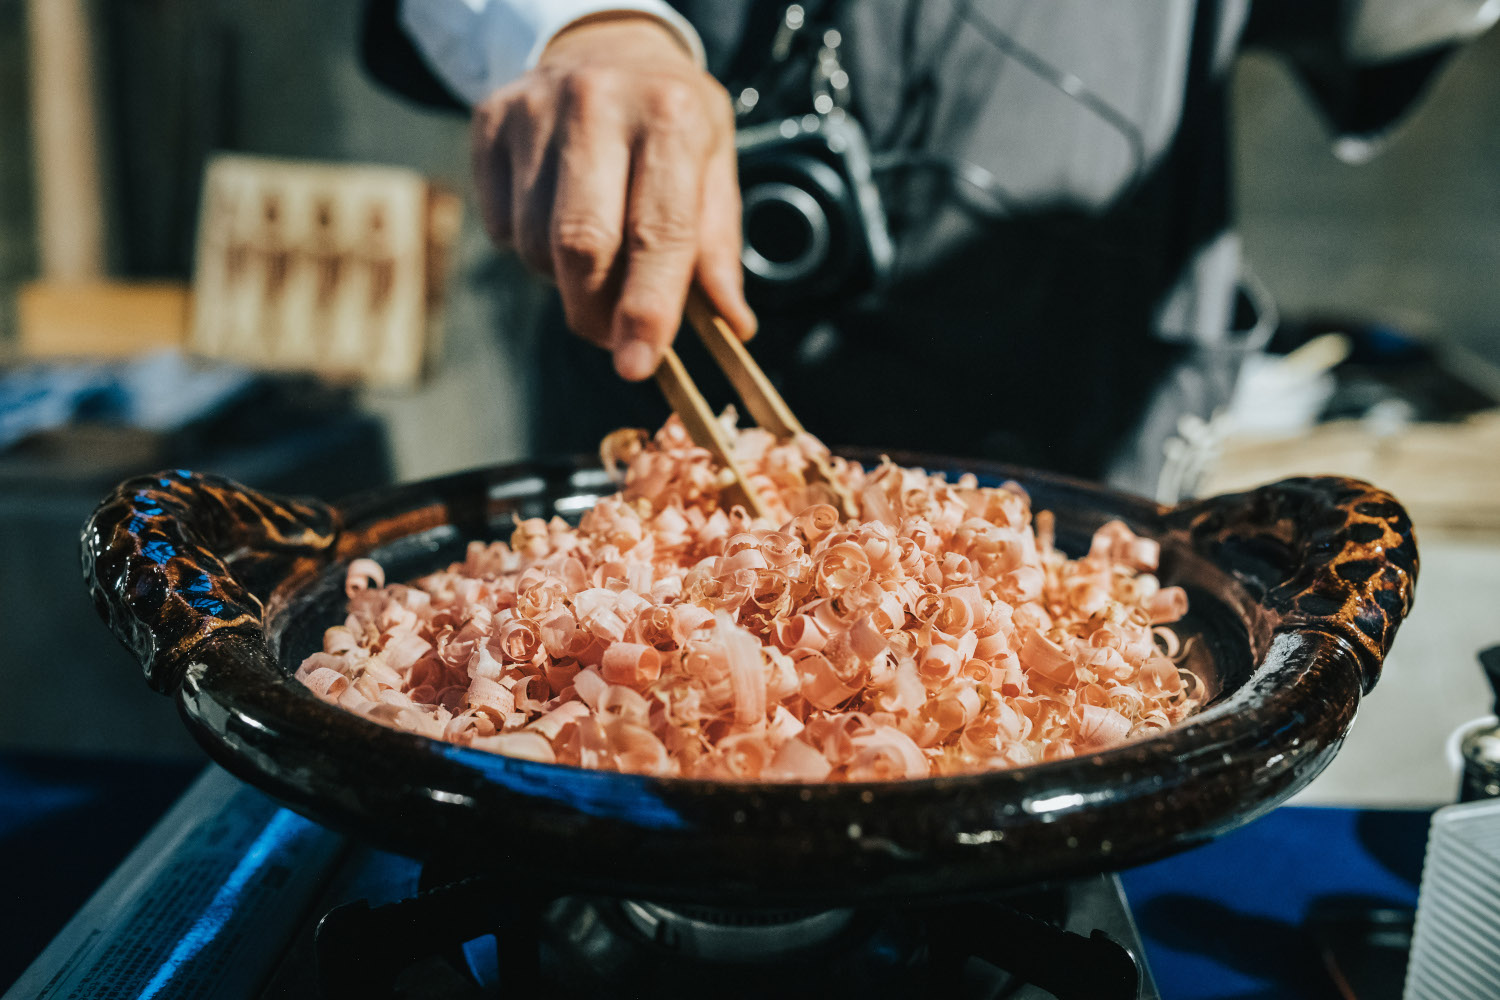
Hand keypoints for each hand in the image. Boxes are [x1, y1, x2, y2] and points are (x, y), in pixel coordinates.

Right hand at [471, 14, 755, 380]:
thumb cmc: (670, 120)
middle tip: (612, 336)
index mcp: (670, 116)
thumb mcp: (714, 166)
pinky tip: (556, 217)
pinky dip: (529, 248)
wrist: (606, 45)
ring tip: (597, 251)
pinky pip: (499, 227)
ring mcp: (535, 111)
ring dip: (565, 280)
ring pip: (535, 244)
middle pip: (583, 245)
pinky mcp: (490, 123)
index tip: (637, 363)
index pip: (658, 231)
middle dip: (596, 312)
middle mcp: (598, 104)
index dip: (648, 308)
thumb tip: (731, 327)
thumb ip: (717, 249)